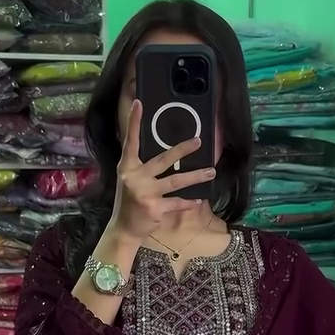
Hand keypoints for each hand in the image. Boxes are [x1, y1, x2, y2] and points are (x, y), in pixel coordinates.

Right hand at [110, 100, 216, 240]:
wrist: (124, 229)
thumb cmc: (129, 202)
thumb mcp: (128, 180)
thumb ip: (141, 166)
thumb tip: (163, 153)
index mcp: (127, 167)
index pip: (131, 141)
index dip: (134, 122)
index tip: (139, 104)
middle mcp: (135, 177)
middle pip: (163, 159)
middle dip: (182, 150)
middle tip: (199, 141)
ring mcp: (145, 193)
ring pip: (176, 181)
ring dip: (196, 176)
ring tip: (211, 172)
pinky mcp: (155, 208)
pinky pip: (177, 203)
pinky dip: (188, 202)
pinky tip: (198, 200)